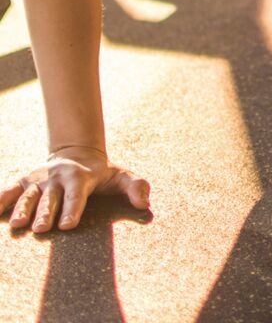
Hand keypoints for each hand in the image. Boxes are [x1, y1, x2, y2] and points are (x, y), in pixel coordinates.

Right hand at [2, 146, 150, 232]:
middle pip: (51, 198)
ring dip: (22, 208)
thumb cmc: (100, 173)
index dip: (72, 209)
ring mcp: (39, 180)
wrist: (76, 154)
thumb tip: (145, 204)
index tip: (68, 225)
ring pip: (29, 195)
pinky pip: (9, 189)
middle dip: (46, 213)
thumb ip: (135, 187)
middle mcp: (58, 178)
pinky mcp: (24, 181)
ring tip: (18, 225)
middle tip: (40, 229)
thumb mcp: (120, 176)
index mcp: (80, 177)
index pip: (77, 195)